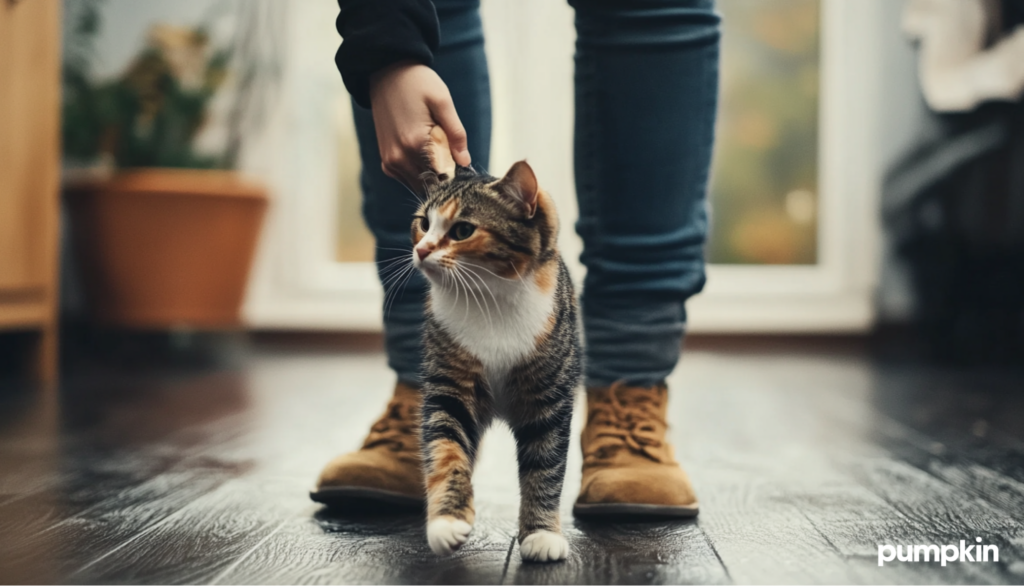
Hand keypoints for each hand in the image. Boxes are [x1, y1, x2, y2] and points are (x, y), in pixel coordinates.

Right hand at [368, 62, 470, 190]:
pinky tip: (424, 152)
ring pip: (418, 185)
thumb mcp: (443, 102)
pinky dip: (419, 172)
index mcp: (415, 144)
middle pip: (430, 186)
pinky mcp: (386, 161)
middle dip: (444, 177)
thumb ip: (456, 133)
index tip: (462, 164)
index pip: (442, 177)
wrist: (387, 72)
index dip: (456, 174)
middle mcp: (399, 158)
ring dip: (431, 175)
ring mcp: (390, 162)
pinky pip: (407, 178)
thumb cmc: (417, 83)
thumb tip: (465, 162)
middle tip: (451, 155)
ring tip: (436, 149)